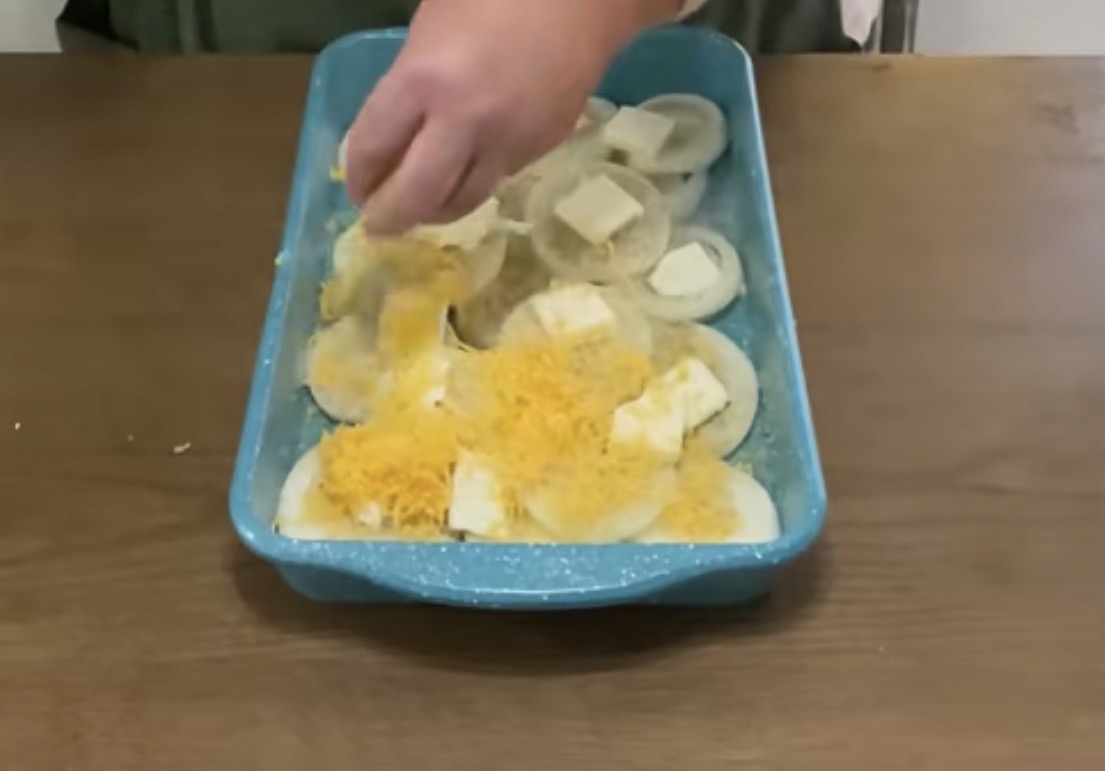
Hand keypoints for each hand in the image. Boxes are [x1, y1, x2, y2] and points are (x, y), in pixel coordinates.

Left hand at [345, 0, 681, 234]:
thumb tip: (394, 135)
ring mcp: (507, 141)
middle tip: (381, 225)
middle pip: (416, 194)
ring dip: (437, 210)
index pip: (372, 148)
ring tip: (425, 209)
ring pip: (463, 200)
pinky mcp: (540, 148)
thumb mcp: (429, 29)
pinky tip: (471, 167)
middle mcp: (463, 122)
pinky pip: (499, 177)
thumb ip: (408, 84)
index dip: (359, 177)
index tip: (357, 190)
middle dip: (391, 217)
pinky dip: (477, 180)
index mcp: (423, 80)